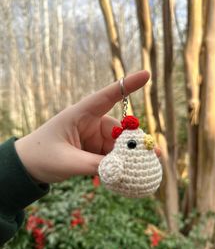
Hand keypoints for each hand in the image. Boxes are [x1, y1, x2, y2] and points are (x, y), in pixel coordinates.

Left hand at [15, 70, 160, 183]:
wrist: (28, 167)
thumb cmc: (41, 156)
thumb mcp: (68, 162)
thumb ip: (94, 165)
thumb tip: (123, 169)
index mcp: (80, 115)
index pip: (106, 96)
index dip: (127, 85)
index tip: (147, 74)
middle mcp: (89, 123)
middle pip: (119, 129)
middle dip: (134, 142)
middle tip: (153, 154)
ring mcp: (92, 137)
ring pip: (117, 145)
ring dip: (127, 157)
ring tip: (141, 170)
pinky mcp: (92, 149)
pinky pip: (110, 155)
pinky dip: (118, 164)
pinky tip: (127, 174)